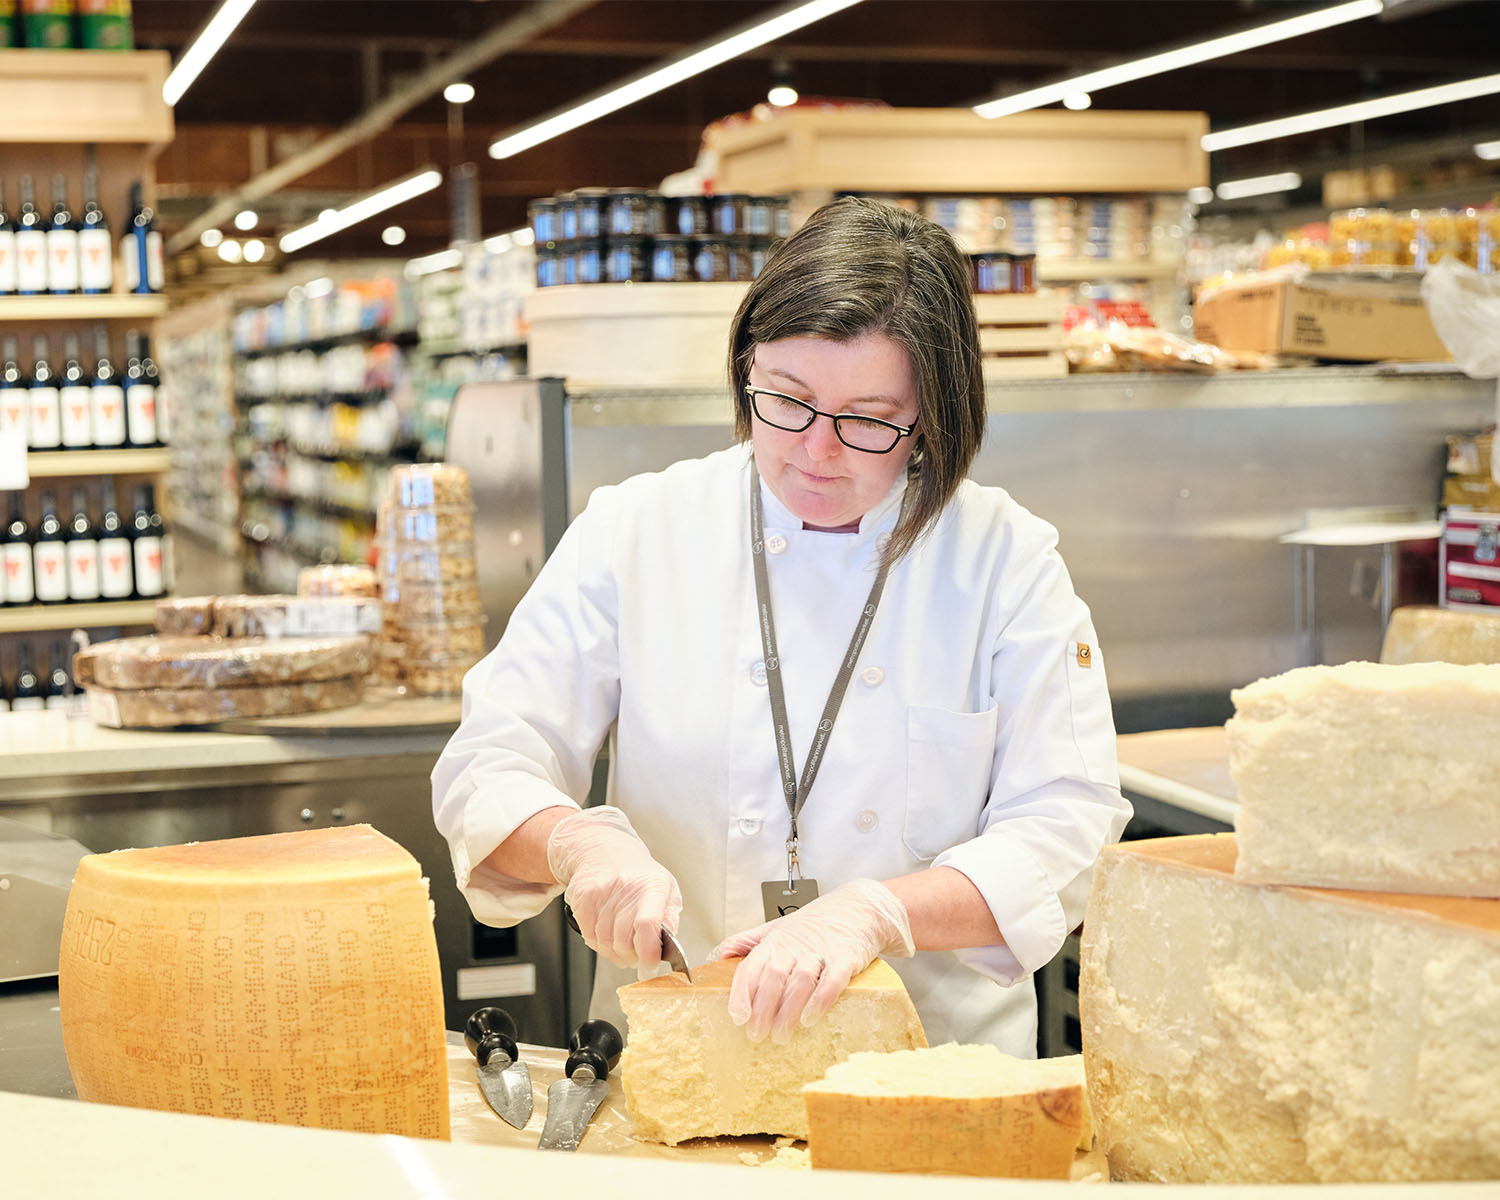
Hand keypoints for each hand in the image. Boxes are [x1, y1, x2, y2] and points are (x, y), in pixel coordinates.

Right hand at [547, 806, 681, 972]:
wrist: (603, 850)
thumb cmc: (639, 876)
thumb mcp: (665, 889)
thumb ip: (669, 919)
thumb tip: (669, 948)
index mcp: (654, 886)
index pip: (648, 924)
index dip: (648, 952)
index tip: (650, 965)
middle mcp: (627, 887)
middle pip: (624, 941)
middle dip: (631, 958)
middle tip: (636, 958)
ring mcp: (602, 892)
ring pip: (605, 943)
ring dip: (614, 953)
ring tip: (622, 945)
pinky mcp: (583, 898)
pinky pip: (589, 937)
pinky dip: (599, 944)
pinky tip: (607, 935)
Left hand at [711, 879, 913, 1042]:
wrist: (859, 908)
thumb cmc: (816, 923)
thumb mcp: (777, 927)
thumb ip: (748, 941)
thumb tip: (718, 954)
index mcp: (775, 941)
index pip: (752, 966)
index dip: (742, 993)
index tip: (737, 1017)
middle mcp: (795, 946)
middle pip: (773, 977)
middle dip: (762, 1009)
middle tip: (756, 1035)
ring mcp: (820, 952)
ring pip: (799, 981)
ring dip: (788, 1011)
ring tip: (780, 1035)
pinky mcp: (845, 958)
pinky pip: (832, 980)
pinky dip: (820, 1000)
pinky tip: (810, 1018)